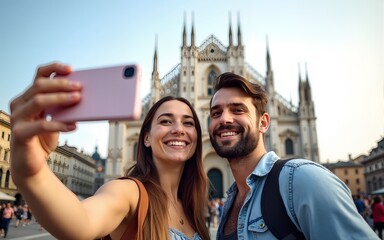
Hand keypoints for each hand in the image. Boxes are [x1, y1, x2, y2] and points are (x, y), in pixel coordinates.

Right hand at [9, 63, 81, 182]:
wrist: (31, 164)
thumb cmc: (43, 138)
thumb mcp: (55, 119)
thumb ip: (62, 107)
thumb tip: (82, 96)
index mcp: (28, 97)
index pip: (39, 75)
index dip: (54, 68)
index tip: (71, 68)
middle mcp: (19, 104)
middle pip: (39, 85)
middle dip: (61, 84)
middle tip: (79, 87)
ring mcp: (17, 118)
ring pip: (38, 101)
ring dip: (60, 98)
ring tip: (78, 99)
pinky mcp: (19, 133)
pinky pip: (41, 125)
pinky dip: (59, 124)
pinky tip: (74, 126)